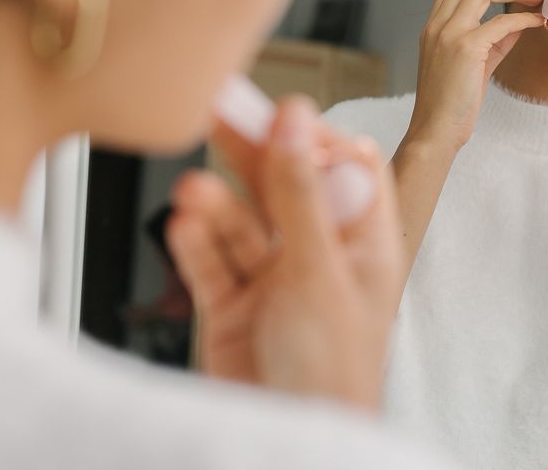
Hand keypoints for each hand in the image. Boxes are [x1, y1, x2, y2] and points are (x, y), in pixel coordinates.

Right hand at [166, 97, 402, 409]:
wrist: (284, 444)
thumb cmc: (330, 375)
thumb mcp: (318, 270)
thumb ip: (300, 193)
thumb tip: (295, 123)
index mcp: (362, 244)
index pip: (343, 169)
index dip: (313, 138)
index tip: (279, 112)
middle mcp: (318, 257)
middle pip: (284, 185)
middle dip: (252, 152)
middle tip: (217, 111)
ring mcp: (273, 281)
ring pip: (241, 222)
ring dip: (216, 205)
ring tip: (192, 193)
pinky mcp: (232, 306)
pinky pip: (211, 260)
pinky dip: (196, 243)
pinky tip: (184, 227)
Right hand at [405, 0, 543, 153]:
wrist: (435, 129)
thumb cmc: (451, 103)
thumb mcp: (471, 65)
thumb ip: (491, 41)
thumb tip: (518, 22)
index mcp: (432, 28)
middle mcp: (437, 26)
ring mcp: (449, 34)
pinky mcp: (466, 48)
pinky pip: (502, 22)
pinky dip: (523, 18)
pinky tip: (537, 21)